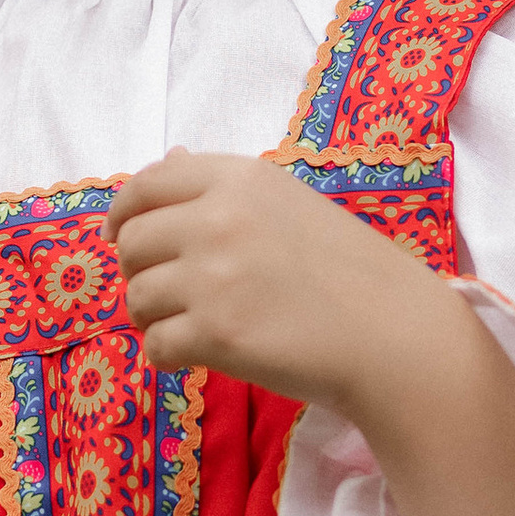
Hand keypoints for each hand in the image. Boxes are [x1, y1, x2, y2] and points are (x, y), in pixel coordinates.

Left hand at [107, 148, 442, 413]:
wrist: (392, 332)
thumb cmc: (347, 269)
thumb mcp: (286, 202)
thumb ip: (221, 187)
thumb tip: (167, 161)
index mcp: (238, 179)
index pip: (146, 184)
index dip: (123, 214)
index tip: (121, 236)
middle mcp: (218, 219)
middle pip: (132, 244)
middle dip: (139, 271)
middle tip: (169, 292)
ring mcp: (213, 276)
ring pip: (137, 298)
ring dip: (155, 317)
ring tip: (193, 325)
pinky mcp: (215, 333)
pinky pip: (154, 344)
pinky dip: (168, 354)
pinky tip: (199, 354)